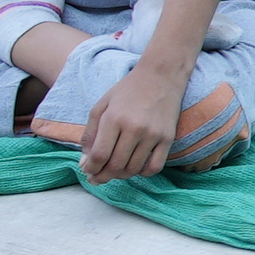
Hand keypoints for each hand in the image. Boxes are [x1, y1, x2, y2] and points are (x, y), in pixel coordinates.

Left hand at [78, 52, 188, 180]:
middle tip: (97, 178)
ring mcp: (153, 134)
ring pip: (133, 169)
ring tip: (114, 172)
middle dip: (103, 176)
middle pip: (115, 165)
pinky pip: (155, 166)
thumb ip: (90, 135)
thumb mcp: (101, 106)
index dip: (91, 168)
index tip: (88, 171)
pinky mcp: (168, 138)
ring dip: (120, 176)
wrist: (161, 76)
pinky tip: (135, 168)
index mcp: (114, 119)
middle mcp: (134, 128)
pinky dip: (143, 173)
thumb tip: (86, 163)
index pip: (99, 155)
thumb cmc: (127, 91)